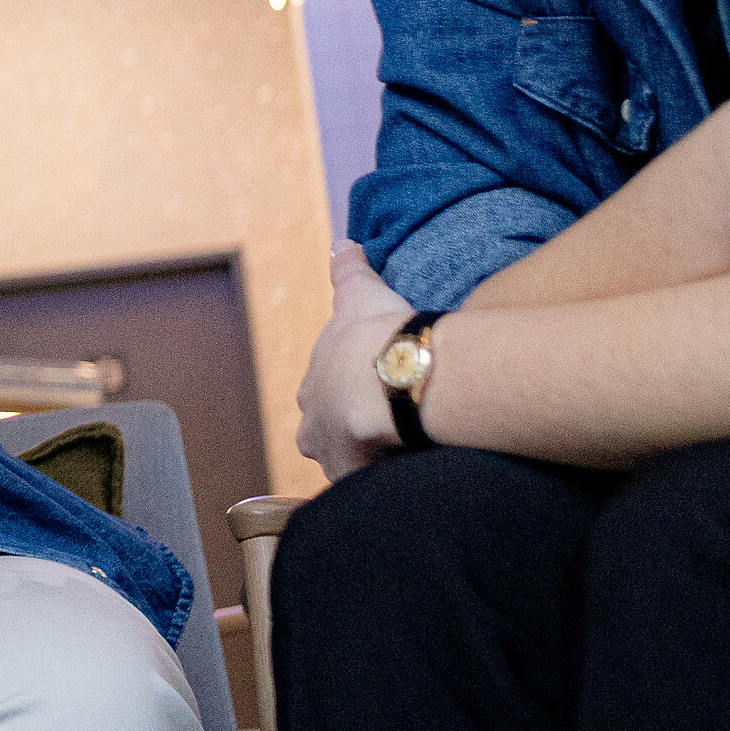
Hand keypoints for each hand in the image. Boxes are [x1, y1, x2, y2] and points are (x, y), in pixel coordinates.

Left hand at [296, 243, 417, 481]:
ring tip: (408, 452)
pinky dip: (393, 481)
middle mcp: (314, 431)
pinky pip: (377, 487)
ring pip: (352, 466)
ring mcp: (336, 461)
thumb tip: (343, 243)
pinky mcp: (361, 483)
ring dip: (374, 460)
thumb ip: (348, 270)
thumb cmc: (375, 334)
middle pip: (332, 439)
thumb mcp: (359, 294)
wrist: (395, 375)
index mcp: (312, 392)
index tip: (378, 392)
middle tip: (393, 427)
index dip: (351, 395)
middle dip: (356, 435)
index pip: (326, 400)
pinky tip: (417, 472)